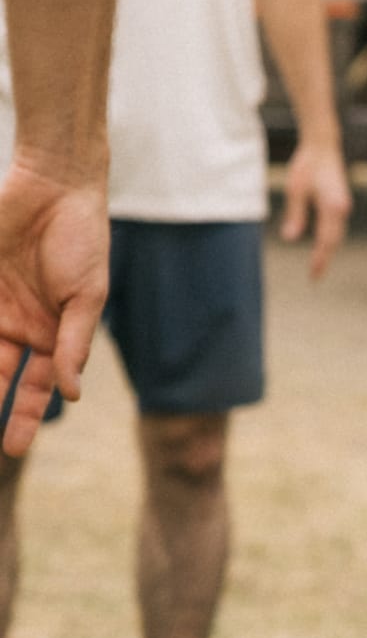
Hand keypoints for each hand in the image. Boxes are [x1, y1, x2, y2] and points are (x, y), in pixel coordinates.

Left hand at [0, 160, 108, 456]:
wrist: (55, 187)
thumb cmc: (83, 241)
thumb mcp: (87, 298)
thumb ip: (74, 345)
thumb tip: (71, 395)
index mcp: (53, 335)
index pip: (37, 386)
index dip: (22, 416)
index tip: (11, 450)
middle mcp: (20, 326)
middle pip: (0, 377)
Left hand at [281, 140, 351, 278]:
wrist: (323, 145)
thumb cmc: (307, 165)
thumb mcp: (296, 190)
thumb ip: (295, 215)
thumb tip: (290, 238)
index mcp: (332, 207)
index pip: (326, 240)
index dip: (320, 259)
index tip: (313, 275)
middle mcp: (342, 209)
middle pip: (334, 240)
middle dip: (325, 258)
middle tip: (315, 276)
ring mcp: (343, 206)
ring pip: (337, 234)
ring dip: (329, 250)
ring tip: (318, 265)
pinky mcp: (341, 203)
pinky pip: (337, 226)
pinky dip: (331, 238)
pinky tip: (323, 245)